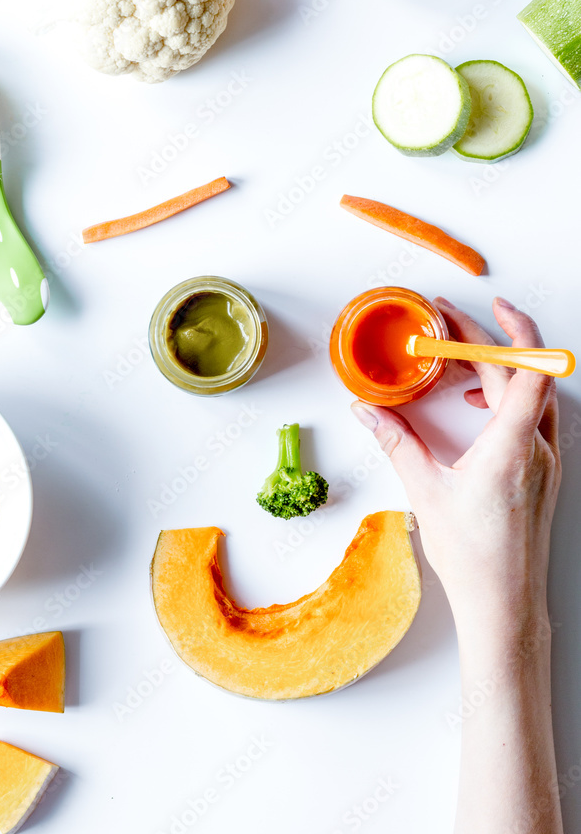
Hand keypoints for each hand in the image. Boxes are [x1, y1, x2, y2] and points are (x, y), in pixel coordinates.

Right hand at [352, 297, 560, 640]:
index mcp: (512, 447)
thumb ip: (397, 443)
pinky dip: (508, 398)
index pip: (526, 371)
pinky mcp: (543, 474)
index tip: (487, 307)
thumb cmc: (474, 559)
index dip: (512, 330)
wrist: (506, 606)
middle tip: (449, 326)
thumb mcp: (426, 493)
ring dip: (502, 369)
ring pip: (534, 394)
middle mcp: (537, 448)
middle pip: (522, 375)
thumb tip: (367, 410)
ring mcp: (546, 461)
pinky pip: (534, 418)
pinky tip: (478, 408)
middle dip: (486, 342)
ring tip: (463, 362)